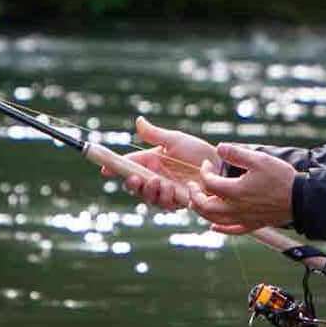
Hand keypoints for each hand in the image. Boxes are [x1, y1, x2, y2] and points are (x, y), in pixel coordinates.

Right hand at [100, 117, 217, 209]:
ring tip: (160, 183)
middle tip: (136, 179)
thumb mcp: (175, 140)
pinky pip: (165, 206)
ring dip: (150, 192)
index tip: (105, 169)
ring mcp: (166, 191)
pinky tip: (172, 190)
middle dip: (132, 184)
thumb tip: (138, 120)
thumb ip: (155, 134)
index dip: (114, 168)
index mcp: (152, 161)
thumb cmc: (198, 151)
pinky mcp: (177, 202)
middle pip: (135, 185)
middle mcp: (156, 177)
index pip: (128, 165)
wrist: (220, 167)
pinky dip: (165, 199)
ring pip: (148, 197)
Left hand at [186, 143, 295, 234]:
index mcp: (234, 191)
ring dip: (202, 211)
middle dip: (194, 194)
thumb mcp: (259, 159)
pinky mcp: (252, 224)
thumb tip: (219, 147)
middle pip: (205, 206)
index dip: (204, 171)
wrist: (301, 199)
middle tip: (192, 185)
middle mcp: (235, 208)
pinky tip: (213, 226)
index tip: (208, 163)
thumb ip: (237, 153)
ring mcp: (243, 218)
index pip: (209, 182)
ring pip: (214, 220)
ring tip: (196, 202)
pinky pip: (231, 230)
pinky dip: (220, 228)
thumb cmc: (280, 178)